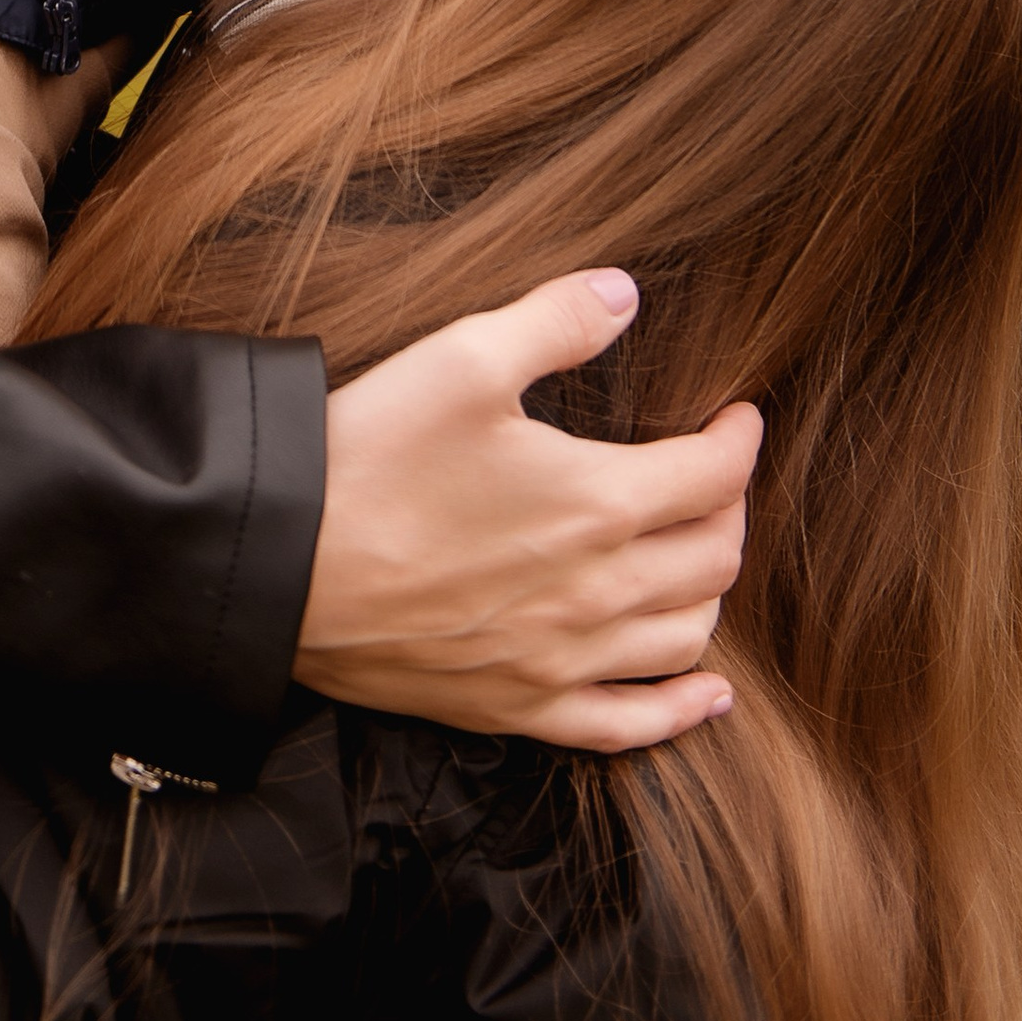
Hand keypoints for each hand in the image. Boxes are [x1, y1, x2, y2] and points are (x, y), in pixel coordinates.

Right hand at [293, 271, 760, 752]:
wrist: (282, 564)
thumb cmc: (370, 455)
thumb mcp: (461, 357)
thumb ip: (556, 320)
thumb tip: (627, 294)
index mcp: (597, 502)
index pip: (712, 476)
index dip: (739, 440)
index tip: (738, 414)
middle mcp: (598, 593)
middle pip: (713, 558)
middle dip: (730, 509)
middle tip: (713, 475)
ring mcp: (561, 660)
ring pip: (684, 637)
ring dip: (709, 591)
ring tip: (699, 552)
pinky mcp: (518, 704)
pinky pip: (629, 726)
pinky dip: (682, 710)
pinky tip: (709, 696)